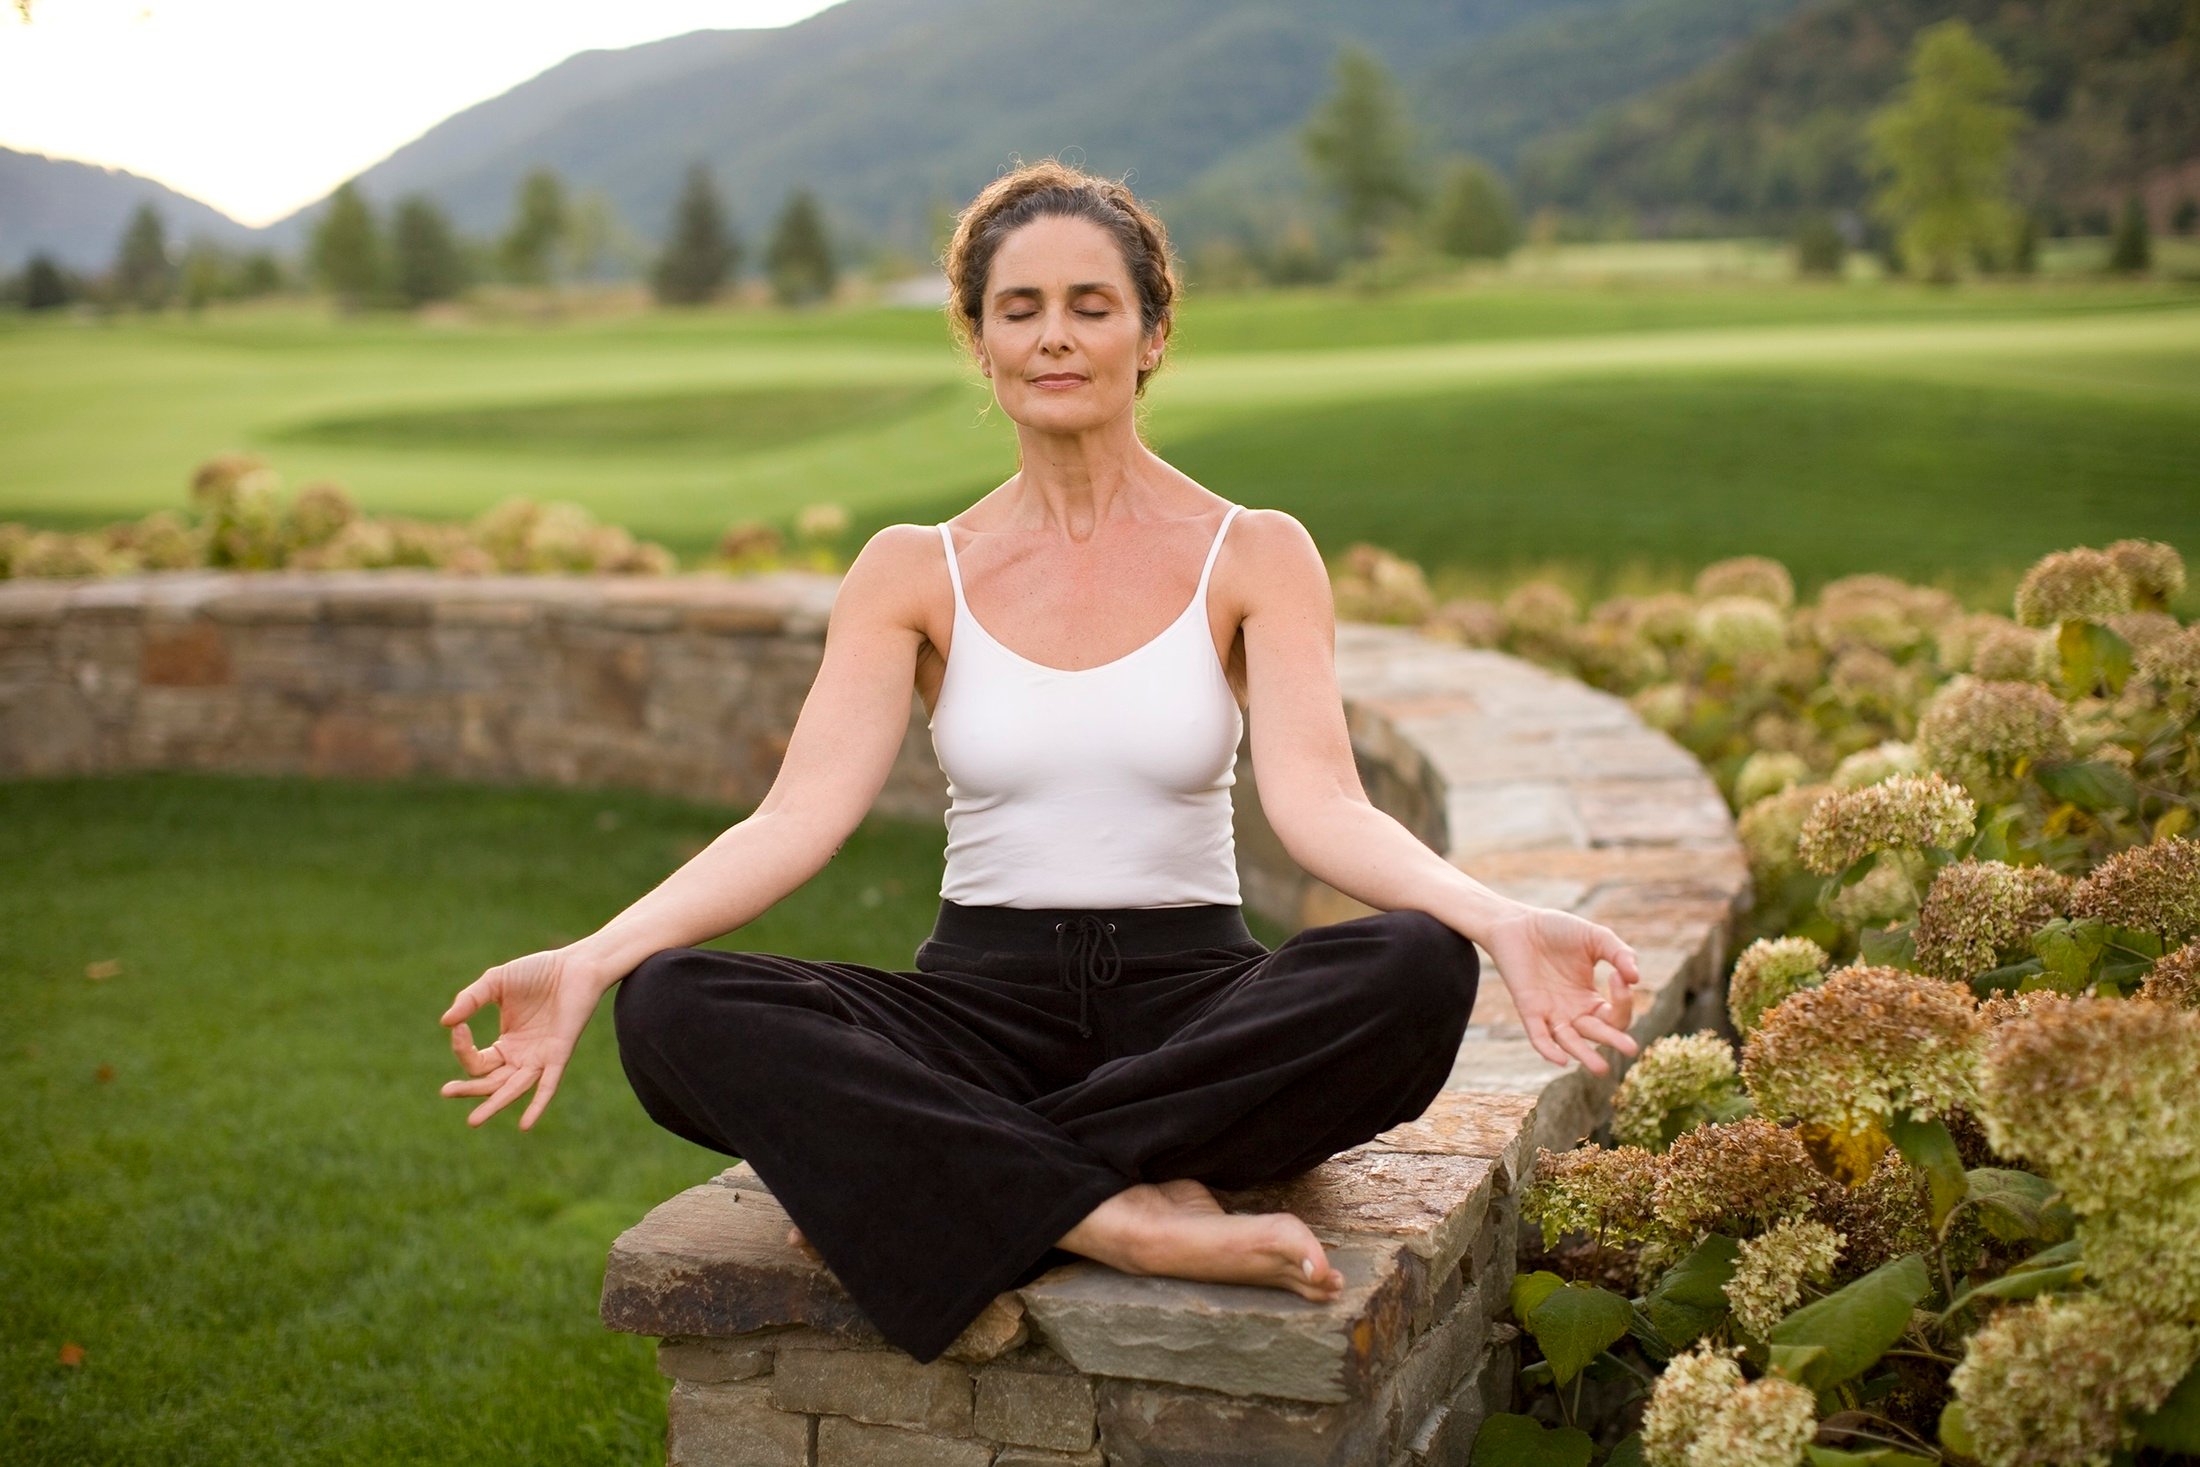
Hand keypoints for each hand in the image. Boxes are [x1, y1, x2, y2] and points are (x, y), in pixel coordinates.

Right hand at [439, 947, 606, 1129]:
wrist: (576, 964)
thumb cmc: (538, 971)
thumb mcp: (495, 982)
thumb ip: (470, 999)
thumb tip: (446, 1023)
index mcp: (507, 1044)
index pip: (477, 1062)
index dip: (463, 1049)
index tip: (459, 1028)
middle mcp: (522, 1057)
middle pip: (491, 1083)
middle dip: (469, 1090)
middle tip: (446, 1092)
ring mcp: (540, 1058)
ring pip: (514, 1088)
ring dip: (495, 1104)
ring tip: (473, 1121)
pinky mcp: (559, 1054)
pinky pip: (548, 1085)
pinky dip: (537, 1104)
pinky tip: (525, 1124)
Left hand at [1475, 905, 1642, 1074]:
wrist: (1517, 922)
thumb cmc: (1556, 929)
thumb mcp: (1596, 938)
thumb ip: (1620, 954)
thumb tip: (1636, 978)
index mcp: (1590, 998)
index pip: (1615, 1013)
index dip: (1623, 1000)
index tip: (1618, 976)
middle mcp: (1572, 1011)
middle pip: (1598, 1034)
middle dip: (1614, 1041)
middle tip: (1631, 1049)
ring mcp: (1550, 1012)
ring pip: (1570, 1042)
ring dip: (1585, 1055)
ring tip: (1601, 1069)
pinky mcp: (1528, 1009)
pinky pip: (1539, 1036)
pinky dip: (1548, 1049)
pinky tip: (1561, 1059)